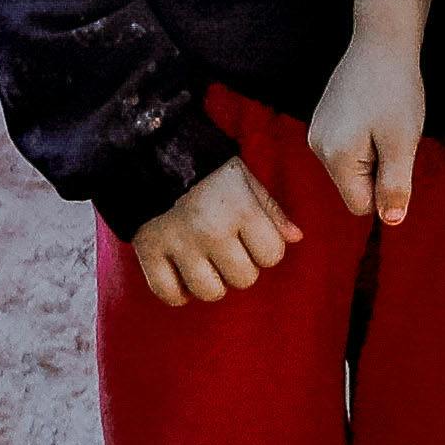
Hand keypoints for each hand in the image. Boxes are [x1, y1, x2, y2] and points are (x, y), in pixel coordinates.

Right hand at [127, 159, 299, 306]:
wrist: (149, 151)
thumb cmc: (205, 166)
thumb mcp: (243, 177)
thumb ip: (270, 208)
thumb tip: (296, 238)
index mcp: (240, 209)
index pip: (272, 255)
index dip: (265, 247)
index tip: (250, 234)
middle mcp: (211, 230)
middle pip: (244, 278)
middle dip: (240, 266)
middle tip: (226, 247)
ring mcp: (179, 243)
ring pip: (210, 292)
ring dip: (211, 282)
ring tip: (205, 263)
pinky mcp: (149, 250)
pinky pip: (168, 293)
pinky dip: (177, 292)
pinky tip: (181, 276)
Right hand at [310, 43, 427, 228]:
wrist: (381, 41)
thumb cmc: (395, 91)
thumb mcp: (403, 143)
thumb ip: (395, 186)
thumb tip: (391, 221)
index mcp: (334, 156)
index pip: (360, 205)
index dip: (385, 188)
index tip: (396, 155)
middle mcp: (316, 146)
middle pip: (354, 186)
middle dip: (378, 169)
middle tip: (392, 134)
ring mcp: (317, 131)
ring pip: (351, 167)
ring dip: (374, 154)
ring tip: (383, 120)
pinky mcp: (323, 119)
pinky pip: (347, 148)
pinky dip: (366, 139)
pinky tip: (374, 111)